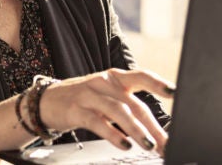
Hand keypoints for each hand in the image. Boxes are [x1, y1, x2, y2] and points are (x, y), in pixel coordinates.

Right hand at [39, 69, 174, 154]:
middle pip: (133, 103)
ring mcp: (89, 95)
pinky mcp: (76, 110)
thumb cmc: (82, 100)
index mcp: (114, 78)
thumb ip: (127, 106)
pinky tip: (124, 144)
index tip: (175, 92)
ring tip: (149, 145)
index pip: (141, 76)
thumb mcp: (105, 96)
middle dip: (153, 125)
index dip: (158, 83)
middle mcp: (103, 83)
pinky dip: (112, 134)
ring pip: (118, 112)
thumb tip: (155, 129)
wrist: (46, 101)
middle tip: (166, 142)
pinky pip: (97, 122)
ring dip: (136, 130)